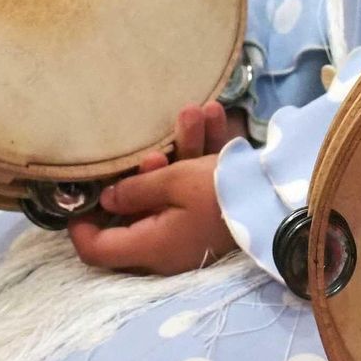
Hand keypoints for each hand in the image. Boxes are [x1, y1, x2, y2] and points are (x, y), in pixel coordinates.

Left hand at [69, 103, 239, 274]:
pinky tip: (217, 116)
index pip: (96, 249)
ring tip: (194, 111)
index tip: (80, 194)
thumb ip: (135, 189)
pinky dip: (205, 156)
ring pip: (173, 191)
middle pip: (136, 211)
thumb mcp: (174, 182)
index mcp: (149, 245)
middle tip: (152, 144)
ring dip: (182, 150)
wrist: (282, 202)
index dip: (79, 225)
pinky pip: (200, 188)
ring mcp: (191, 232)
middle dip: (143, 168)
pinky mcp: (215, 216)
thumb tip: (108, 198)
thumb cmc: (221, 194)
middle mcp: (166, 245)